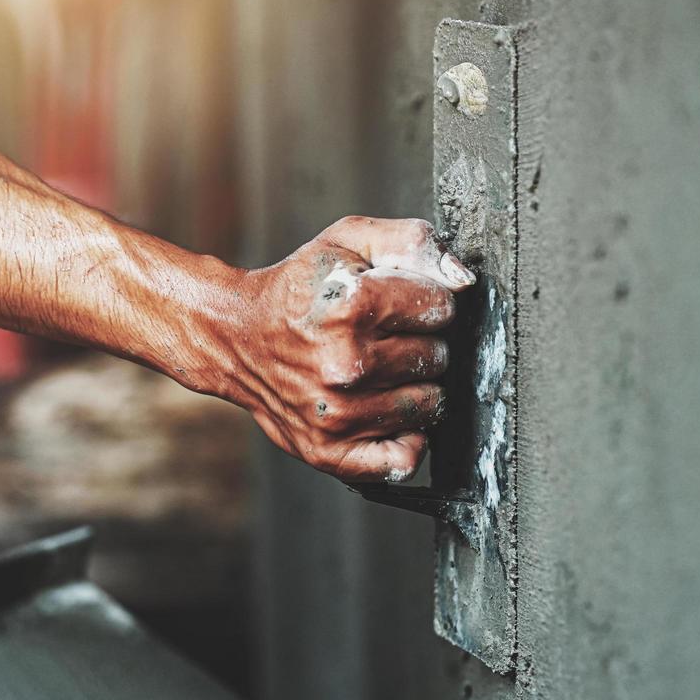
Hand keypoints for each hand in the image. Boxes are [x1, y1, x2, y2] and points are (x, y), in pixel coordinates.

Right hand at [229, 216, 474, 481]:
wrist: (236, 338)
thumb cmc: (299, 290)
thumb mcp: (349, 241)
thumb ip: (412, 243)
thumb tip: (463, 279)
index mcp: (352, 307)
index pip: (441, 309)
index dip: (425, 301)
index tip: (398, 303)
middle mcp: (346, 365)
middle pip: (438, 358)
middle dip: (418, 343)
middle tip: (382, 338)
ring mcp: (338, 413)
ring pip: (429, 406)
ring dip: (412, 387)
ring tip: (377, 371)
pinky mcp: (330, 451)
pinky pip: (403, 459)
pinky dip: (404, 438)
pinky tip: (383, 412)